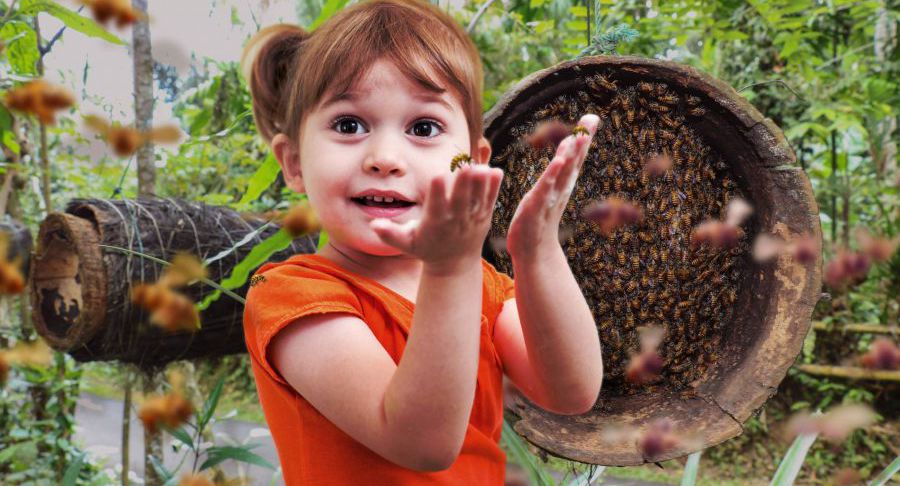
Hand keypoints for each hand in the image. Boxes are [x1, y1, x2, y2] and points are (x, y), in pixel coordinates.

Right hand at [370, 163, 503, 272]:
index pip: (436, 206)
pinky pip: (490, 201)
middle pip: (460, 201)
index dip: (438, 192)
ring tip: (482, 167)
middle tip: (467, 166)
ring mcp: (471, 219)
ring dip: (481, 184)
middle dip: (463, 184)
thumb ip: (390, 234)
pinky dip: (494, 187)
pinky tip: (497, 171)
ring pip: (478, 199)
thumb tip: (373, 225)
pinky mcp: (483, 217)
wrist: (454, 264)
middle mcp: (455, 221)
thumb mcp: (406, 244)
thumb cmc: (426, 249)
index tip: (438, 176)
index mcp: (435, 224)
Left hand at [506, 114, 599, 260]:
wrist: (533, 251)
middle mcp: (561, 188)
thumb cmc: (541, 217)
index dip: (584, 138)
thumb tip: (568, 145)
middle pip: (574, 161)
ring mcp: (550, 197)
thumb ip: (561, 169)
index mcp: (563, 183)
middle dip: (582, 140)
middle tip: (591, 120)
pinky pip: (546, 188)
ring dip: (570, 155)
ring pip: (562, 173)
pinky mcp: (536, 206)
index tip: (592, 118)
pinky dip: (552, 174)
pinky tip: (558, 161)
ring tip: (577, 136)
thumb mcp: (551, 190)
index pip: (576, 157)